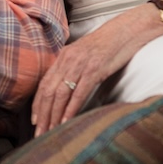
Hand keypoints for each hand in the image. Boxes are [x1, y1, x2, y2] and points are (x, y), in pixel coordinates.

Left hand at [30, 10, 162, 135]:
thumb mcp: (85, 54)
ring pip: (60, 94)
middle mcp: (68, 60)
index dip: (38, 103)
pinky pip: (79, 92)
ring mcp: (80, 64)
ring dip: (54, 115)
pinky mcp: (95, 69)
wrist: (127, 30)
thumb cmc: (109, 44)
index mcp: (64, 56)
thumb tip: (66, 88)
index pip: (44, 83)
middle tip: (39, 133)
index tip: (35, 120)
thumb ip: (73, 68)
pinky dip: (71, 108)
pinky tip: (67, 121)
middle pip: (48, 91)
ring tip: (51, 131)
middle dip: (43, 114)